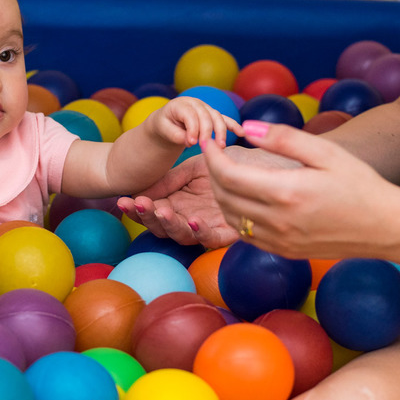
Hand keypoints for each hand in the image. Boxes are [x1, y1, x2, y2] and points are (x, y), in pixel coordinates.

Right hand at [118, 146, 294, 247]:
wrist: (275, 160)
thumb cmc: (241, 159)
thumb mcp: (201, 163)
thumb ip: (174, 176)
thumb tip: (144, 188)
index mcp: (183, 200)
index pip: (154, 208)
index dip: (138, 207)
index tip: (123, 199)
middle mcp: (193, 215)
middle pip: (163, 225)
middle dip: (147, 217)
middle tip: (135, 205)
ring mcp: (210, 225)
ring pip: (182, 235)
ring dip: (168, 224)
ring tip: (160, 210)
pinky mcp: (231, 234)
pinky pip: (211, 239)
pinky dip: (200, 232)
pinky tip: (194, 220)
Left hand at [150, 97, 243, 147]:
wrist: (167, 122)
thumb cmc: (164, 126)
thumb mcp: (163, 130)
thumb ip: (175, 134)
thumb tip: (190, 141)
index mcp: (180, 104)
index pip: (190, 115)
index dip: (192, 128)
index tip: (191, 144)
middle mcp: (195, 103)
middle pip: (206, 116)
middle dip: (207, 132)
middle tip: (206, 147)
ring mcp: (205, 108)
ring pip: (217, 117)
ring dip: (221, 131)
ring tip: (221, 146)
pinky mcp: (212, 116)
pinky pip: (224, 119)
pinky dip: (233, 126)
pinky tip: (242, 133)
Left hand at [200, 121, 397, 259]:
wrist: (386, 227)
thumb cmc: (360, 184)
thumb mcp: (326, 153)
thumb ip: (284, 139)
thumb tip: (248, 128)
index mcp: (286, 193)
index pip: (228, 175)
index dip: (212, 156)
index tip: (210, 141)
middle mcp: (277, 222)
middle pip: (223, 196)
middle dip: (213, 172)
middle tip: (216, 153)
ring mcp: (279, 241)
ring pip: (231, 217)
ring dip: (221, 194)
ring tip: (228, 172)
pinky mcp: (284, 252)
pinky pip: (246, 234)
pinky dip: (236, 213)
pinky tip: (245, 197)